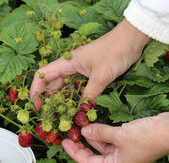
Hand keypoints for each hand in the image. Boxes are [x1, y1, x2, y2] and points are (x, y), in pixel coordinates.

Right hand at [29, 19, 149, 109]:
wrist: (132, 39)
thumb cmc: (115, 52)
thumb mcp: (102, 76)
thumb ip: (90, 95)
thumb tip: (81, 114)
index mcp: (67, 62)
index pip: (42, 76)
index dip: (35, 91)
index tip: (36, 107)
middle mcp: (70, 65)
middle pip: (52, 84)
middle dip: (48, 100)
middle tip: (49, 117)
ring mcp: (80, 69)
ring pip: (64, 87)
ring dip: (62, 101)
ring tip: (60, 116)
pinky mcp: (90, 73)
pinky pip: (77, 87)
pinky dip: (75, 98)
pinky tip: (76, 108)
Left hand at [61, 107, 168, 162]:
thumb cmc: (146, 137)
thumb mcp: (118, 135)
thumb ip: (99, 132)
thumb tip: (84, 130)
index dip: (75, 153)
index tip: (64, 143)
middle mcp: (119, 162)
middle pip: (95, 155)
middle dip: (82, 145)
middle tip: (69, 134)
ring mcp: (125, 152)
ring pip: (103, 145)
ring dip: (92, 136)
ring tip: (80, 125)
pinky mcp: (130, 141)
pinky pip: (111, 138)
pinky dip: (103, 132)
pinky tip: (95, 124)